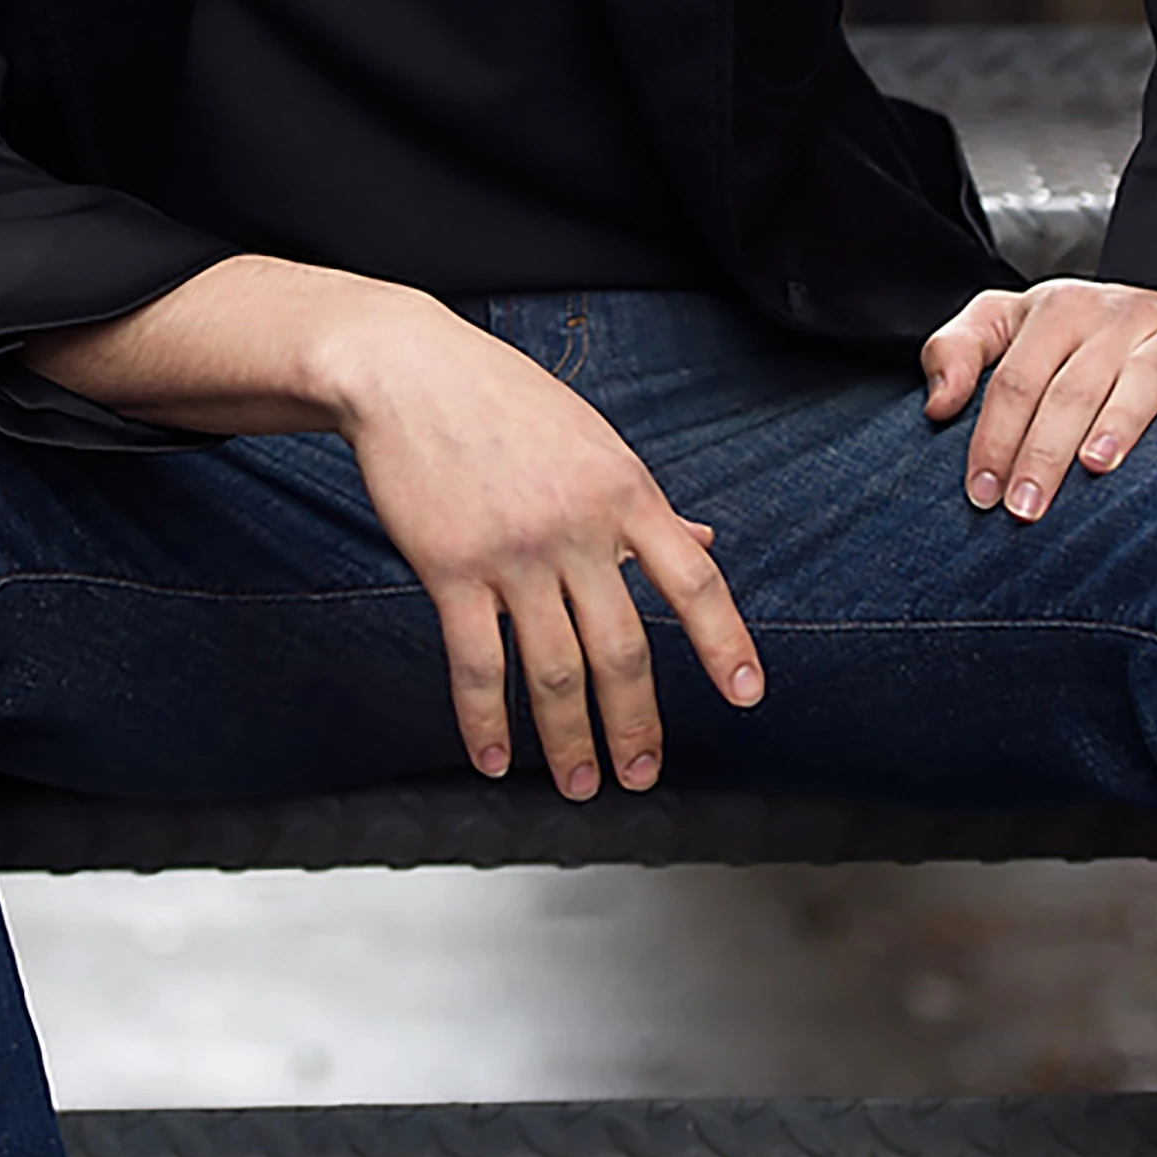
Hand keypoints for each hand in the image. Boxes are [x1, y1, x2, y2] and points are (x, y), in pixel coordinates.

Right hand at [25, 259, 765, 802]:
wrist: (409, 371)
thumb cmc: (507, 402)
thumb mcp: (594, 440)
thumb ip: (648, 504)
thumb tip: (707, 544)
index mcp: (625, 489)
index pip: (692, 580)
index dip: (724, 642)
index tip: (748, 696)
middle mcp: (577, 526)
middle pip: (623, 647)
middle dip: (636, 723)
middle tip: (642, 775)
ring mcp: (513, 551)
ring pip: (554, 669)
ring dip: (570, 739)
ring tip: (582, 785)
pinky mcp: (451, 568)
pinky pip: (477, 663)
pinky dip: (486, 720)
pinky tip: (494, 759)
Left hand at [920, 277, 1156, 522]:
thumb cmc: (1075, 329)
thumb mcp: (1006, 321)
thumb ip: (957, 351)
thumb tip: (937, 405)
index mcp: (1054, 310)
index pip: (1015, 379)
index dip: (994, 436)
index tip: (981, 492)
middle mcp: (1111, 317)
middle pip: (1071, 388)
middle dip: (1044, 452)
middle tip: (1025, 509)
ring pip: (1142, 378)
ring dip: (1119, 423)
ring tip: (1096, 467)